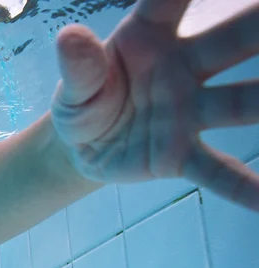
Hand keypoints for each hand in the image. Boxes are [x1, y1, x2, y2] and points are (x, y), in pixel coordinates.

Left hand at [50, 0, 258, 209]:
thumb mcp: (74, 87)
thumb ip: (78, 67)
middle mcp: (181, 69)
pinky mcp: (178, 156)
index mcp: (149, 38)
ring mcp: (186, 114)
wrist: (83, 148)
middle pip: (232, 41)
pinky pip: (216, 172)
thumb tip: (69, 38)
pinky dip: (244, 186)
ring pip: (239, 104)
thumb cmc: (85, 102)